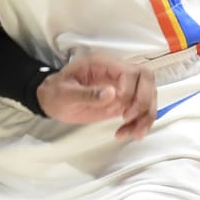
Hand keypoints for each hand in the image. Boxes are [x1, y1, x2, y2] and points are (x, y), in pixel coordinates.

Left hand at [36, 52, 155, 136]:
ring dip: (145, 116)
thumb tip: (112, 94)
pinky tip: (126, 133)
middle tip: (127, 119)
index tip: (118, 108)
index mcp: (102, 64)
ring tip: (133, 134)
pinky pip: (140, 110)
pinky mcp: (122, 102)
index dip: (131, 90)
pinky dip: (139, 123)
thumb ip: (87, 94)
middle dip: (143, 102)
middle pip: (147, 80)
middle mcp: (116, 73)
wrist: (51, 101)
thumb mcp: (65, 94)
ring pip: (149, 96)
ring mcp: (122, 87)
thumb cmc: (55, 93)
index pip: (132, 72)